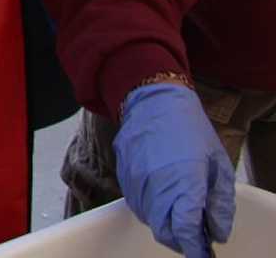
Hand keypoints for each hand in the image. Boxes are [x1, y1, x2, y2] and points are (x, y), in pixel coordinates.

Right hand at [114, 82, 235, 257]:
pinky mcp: (123, 175)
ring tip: (180, 213)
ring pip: (149, 219)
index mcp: (183, 183)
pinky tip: (163, 198)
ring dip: (165, 224)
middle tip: (195, 237)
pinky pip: (137, 203)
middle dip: (180, 241)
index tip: (203, 254)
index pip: (185, 231)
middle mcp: (155, 186)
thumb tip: (216, 231)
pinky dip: (151, 209)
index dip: (195, 249)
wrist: (152, 101)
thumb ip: (219, 202)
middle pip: (163, 232)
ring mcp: (135, 181)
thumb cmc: (190, 129)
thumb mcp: (218, 165)